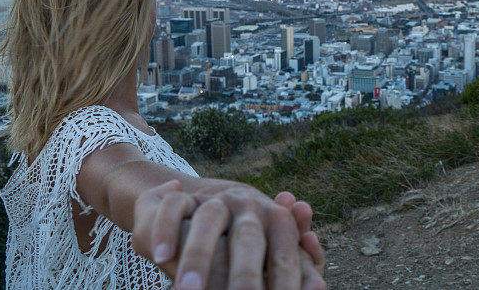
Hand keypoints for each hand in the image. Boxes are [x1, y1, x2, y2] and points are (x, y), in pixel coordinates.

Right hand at [131, 180, 325, 289]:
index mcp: (276, 219)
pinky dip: (165, 232)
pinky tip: (161, 258)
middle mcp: (248, 205)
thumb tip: (317, 282)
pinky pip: (172, 209)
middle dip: (245, 276)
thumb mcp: (273, 253)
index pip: (283, 253)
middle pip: (248, 240)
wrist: (206, 203)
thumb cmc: (248, 244)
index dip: (284, 280)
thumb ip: (298, 266)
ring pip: (208, 223)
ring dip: (198, 258)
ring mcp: (215, 199)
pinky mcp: (181, 197)